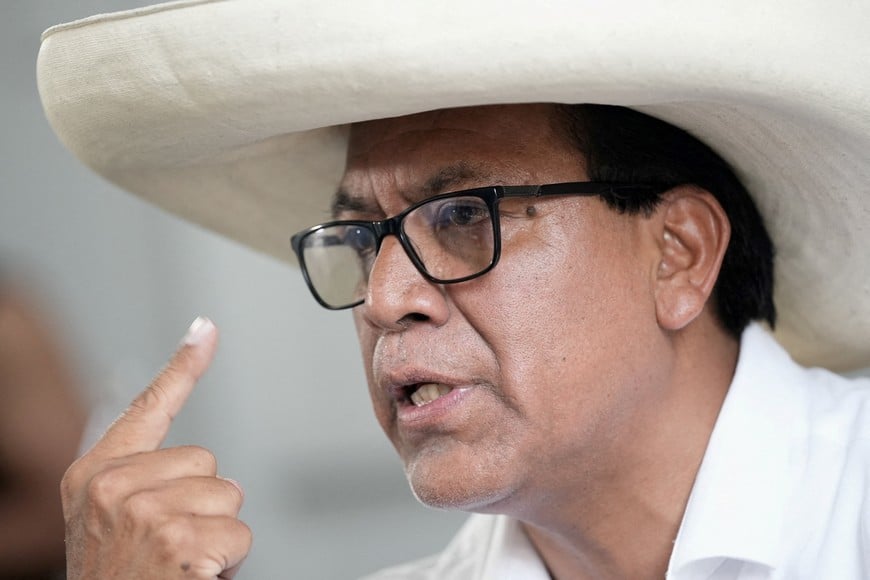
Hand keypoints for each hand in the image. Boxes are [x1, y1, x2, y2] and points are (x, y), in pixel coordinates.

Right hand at [61, 317, 250, 578]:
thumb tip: (202, 460)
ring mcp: (143, 513)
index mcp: (94, 476)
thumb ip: (147, 481)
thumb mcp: (115, 525)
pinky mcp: (176, 541)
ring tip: (178, 565)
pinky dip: (227, 562)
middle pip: (209, 465)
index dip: (182, 366)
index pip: (148, 406)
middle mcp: (112, 488)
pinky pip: (238, 534)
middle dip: (203, 508)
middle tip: (170, 548)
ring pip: (228, 498)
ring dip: (216, 536)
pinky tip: (192, 578)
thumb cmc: (120, 579)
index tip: (206, 330)